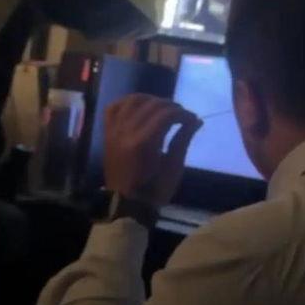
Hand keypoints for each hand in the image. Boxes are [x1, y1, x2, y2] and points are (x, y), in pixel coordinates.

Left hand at [104, 95, 200, 209]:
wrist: (126, 205)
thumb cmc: (153, 190)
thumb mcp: (173, 167)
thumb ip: (183, 139)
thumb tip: (196, 120)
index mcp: (143, 143)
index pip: (166, 114)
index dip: (182, 113)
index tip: (193, 119)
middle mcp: (126, 132)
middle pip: (151, 105)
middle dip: (171, 106)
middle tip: (182, 115)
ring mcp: (114, 131)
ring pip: (132, 101)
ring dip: (150, 99)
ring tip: (162, 108)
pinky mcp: (108, 133)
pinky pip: (113, 108)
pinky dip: (127, 102)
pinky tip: (139, 106)